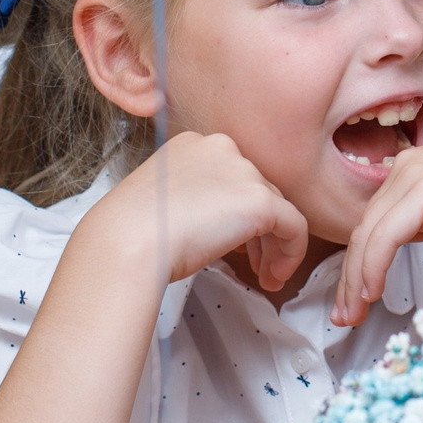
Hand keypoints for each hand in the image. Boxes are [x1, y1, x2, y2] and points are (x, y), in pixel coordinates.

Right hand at [86, 131, 310, 293]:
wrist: (127, 243)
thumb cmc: (132, 232)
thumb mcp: (163, 202)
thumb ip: (196, 200)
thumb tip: (221, 224)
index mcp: (193, 144)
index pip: (232, 177)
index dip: (236, 213)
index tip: (231, 244)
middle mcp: (221, 148)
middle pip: (256, 191)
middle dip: (259, 233)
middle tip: (253, 266)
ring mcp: (242, 171)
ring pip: (277, 209)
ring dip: (273, 246)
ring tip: (265, 277)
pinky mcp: (260, 200)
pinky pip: (295, 226)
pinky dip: (292, 253)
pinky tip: (274, 276)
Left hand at [330, 140, 422, 326]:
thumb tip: (398, 254)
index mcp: (415, 168)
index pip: (375, 219)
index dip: (359, 261)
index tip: (355, 300)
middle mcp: (409, 165)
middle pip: (364, 228)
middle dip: (350, 276)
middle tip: (345, 316)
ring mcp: (414, 175)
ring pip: (368, 234)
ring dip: (356, 279)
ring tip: (355, 314)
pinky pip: (384, 237)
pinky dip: (372, 267)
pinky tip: (372, 294)